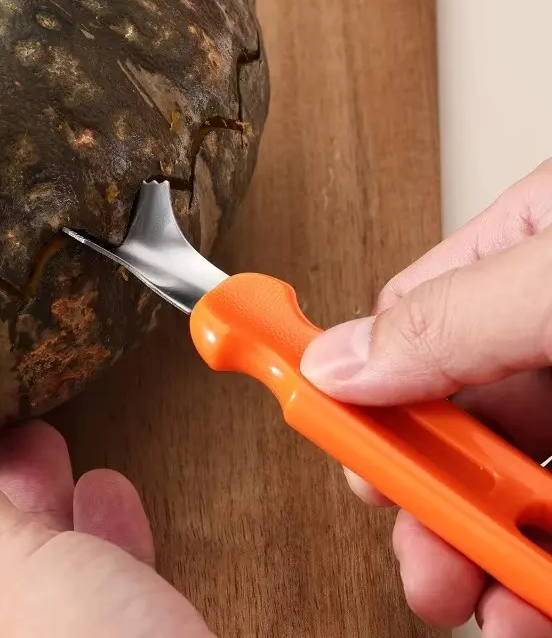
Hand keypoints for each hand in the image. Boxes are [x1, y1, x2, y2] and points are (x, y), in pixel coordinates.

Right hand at [301, 159, 551, 634]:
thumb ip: (450, 315)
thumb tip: (334, 361)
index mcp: (527, 248)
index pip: (404, 319)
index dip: (356, 386)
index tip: (321, 437)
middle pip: (456, 416)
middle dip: (432, 495)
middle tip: (424, 563)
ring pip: (519, 480)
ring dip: (497, 551)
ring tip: (494, 607)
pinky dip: (547, 560)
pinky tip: (540, 593)